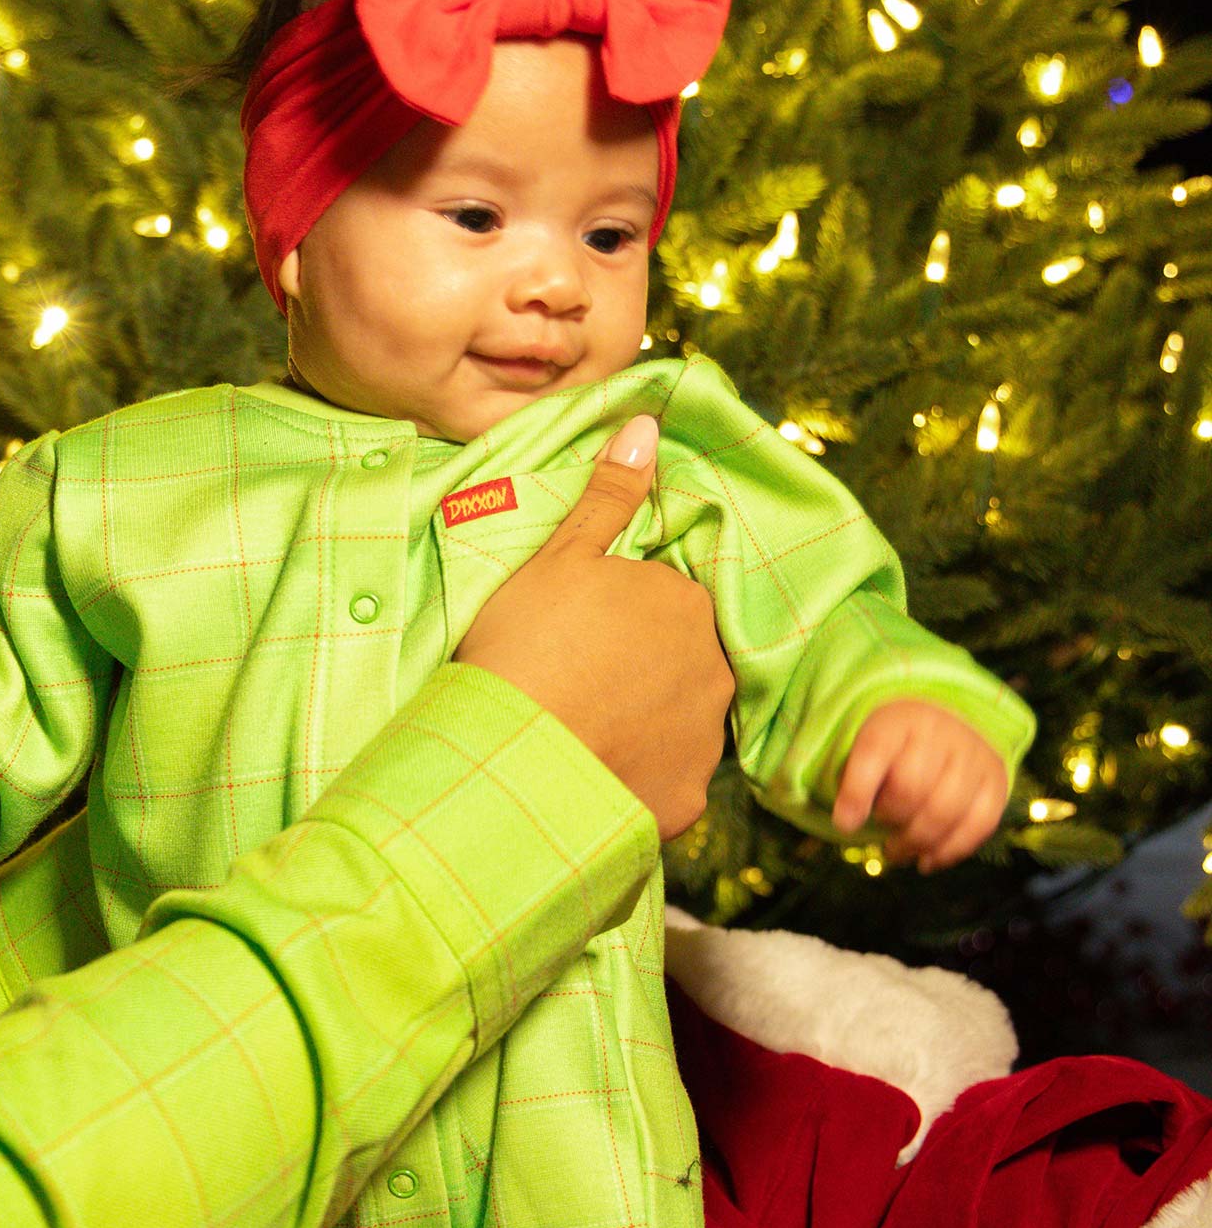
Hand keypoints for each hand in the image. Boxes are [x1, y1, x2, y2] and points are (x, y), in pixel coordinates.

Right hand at [456, 414, 733, 839]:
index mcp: (687, 604)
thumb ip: (609, 496)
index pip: (667, 603)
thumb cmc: (528, 643)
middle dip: (642, 671)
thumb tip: (648, 426)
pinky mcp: (686, 801)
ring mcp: (704, 742)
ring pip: (679, 725)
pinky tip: (592, 776)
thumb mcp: (560, 557)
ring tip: (580, 736)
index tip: (577, 636)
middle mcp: (716, 671)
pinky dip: (637, 781)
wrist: (511, 753)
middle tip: (575, 684)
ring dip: (644, 728)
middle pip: (683, 663)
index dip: (620, 618)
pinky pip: (667, 785)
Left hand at [832, 700, 1008, 872]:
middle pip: (911, 787)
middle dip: (890, 816)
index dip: (856, 793)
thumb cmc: (897, 750)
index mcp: (900, 720)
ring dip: (915, 841)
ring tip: (897, 850)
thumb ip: (853, 782)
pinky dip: (950, 851)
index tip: (844, 825)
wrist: (948, 728)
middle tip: (881, 824)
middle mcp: (942, 732)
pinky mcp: (997, 782)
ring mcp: (975, 756)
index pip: (874, 753)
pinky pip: (978, 825)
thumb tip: (847, 825)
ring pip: (944, 811)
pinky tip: (927, 861)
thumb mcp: (868, 751)